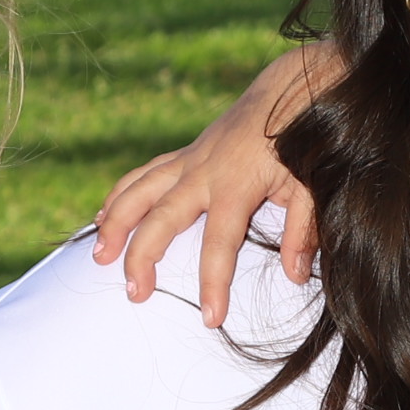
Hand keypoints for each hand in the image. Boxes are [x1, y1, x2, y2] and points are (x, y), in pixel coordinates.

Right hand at [91, 45, 332, 324]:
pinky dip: (120, 195)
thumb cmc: (303, 142)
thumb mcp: (311, 184)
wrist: (289, 91)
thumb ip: (304, 228)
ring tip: (97, 256)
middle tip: (134, 293)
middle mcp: (204, 172)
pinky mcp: (184, 154)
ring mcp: (189, 160)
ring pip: (139, 190)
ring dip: (115, 223)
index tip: (210, 317)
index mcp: (237, 184)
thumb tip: (295, 274)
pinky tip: (103, 218)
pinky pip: (143, 175)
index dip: (213, 281)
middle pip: (162, 217)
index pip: (220, 242)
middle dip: (143, 256)